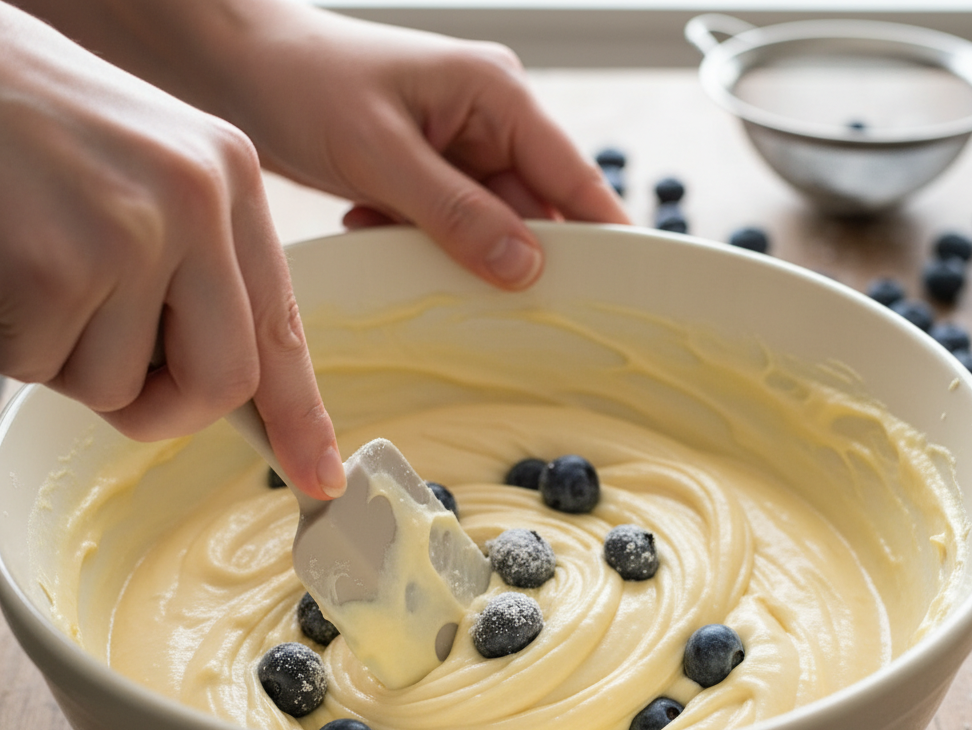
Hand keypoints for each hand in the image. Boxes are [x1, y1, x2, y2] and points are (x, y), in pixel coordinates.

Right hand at [0, 3, 343, 498]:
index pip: (283, 328)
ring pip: (120, 385)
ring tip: (39, 274)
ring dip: (68, 361)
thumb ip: (200, 271)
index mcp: (231, 181)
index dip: (301, 415)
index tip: (320, 474)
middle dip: (165, 409)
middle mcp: (198, 202)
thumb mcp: (153, 177)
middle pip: (224, 382)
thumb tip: (226, 384)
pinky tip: (7, 271)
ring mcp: (132, 231)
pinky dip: (16, 343)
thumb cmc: (36, 130)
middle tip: (119, 379)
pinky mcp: (57, 264)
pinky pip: (45, 368)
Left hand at [214, 6, 630, 287]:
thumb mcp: (381, 153)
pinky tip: (371, 224)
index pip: (574, 177)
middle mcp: (490, 122)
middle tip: (495, 307)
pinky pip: (448, 228)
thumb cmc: (302, 82)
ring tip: (397, 239)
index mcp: (498, 95)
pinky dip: (419, 243)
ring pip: (489, 228)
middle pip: (534, 212)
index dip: (602, 236)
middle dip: (512, 258)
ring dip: (453, 251)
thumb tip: (526, 268)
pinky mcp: (427, 175)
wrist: (233, 66)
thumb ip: (456, 212)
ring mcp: (458, 151)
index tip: (624, 292)